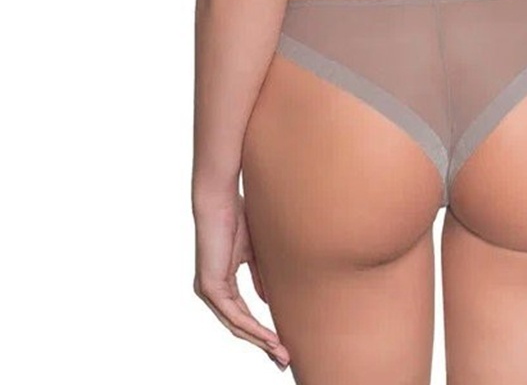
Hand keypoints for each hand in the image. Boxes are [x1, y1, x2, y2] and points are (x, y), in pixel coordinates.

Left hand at [193, 190, 290, 371]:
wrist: (219, 201)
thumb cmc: (236, 218)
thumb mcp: (252, 254)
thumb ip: (258, 277)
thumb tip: (268, 300)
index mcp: (220, 284)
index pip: (241, 316)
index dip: (261, 332)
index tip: (281, 343)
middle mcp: (211, 292)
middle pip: (239, 327)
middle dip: (263, 345)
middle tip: (283, 360)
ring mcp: (209, 291)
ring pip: (237, 326)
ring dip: (261, 341)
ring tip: (281, 352)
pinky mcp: (210, 288)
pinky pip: (234, 315)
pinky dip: (253, 328)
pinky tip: (269, 337)